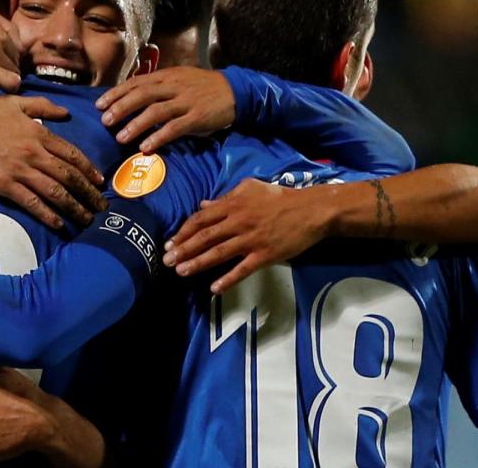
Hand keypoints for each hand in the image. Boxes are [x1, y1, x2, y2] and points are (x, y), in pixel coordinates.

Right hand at [0, 95, 106, 227]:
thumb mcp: (17, 103)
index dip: (89, 170)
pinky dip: (47, 214)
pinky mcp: (6, 185)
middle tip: (102, 206)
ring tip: (87, 219)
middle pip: (69, 177)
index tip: (100, 182)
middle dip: (88, 193)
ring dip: (74, 207)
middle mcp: (35, 154)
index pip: (73, 155)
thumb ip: (44, 106)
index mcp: (40, 134)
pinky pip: (32, 202)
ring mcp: (21, 170)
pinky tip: (59, 224)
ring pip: (55, 192)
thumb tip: (67, 112)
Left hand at [95, 66, 235, 152]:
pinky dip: (158, 137)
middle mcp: (173, 87)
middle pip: (142, 95)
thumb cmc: (202, 86)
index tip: (99, 105)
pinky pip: (174, 128)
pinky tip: (145, 147)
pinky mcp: (197, 117)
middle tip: (105, 121)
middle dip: (121, 108)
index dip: (116, 93)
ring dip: (135, 125)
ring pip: (155, 111)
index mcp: (166, 76)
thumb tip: (130, 96)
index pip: (136, 83)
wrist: (234, 90)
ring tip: (120, 137)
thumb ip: (157, 86)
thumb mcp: (178, 79)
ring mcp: (185, 102)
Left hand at [163, 179, 335, 293]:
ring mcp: (251, 240)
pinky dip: (228, 279)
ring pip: (219, 253)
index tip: (169, 243)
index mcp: (233, 205)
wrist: (311, 210)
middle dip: (183, 249)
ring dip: (198, 263)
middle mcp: (238, 222)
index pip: (201, 219)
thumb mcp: (250, 189)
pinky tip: (214, 288)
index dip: (183, 232)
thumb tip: (202, 205)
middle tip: (167, 261)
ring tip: (181, 272)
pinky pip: (243, 269)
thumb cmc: (279, 197)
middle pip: (205, 237)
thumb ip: (225, 197)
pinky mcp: (265, 255)